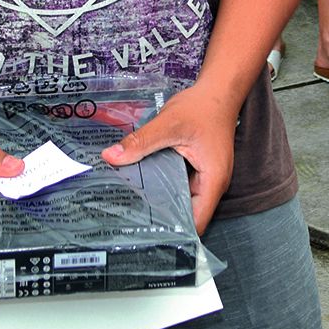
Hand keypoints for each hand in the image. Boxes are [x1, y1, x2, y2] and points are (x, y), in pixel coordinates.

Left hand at [103, 81, 237, 230]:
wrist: (218, 91)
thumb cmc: (202, 107)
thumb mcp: (169, 123)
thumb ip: (141, 142)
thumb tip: (111, 156)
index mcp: (212, 181)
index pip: (196, 222)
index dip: (175, 233)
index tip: (149, 237)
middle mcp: (212, 185)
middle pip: (188, 215)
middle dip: (163, 221)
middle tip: (131, 225)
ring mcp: (205, 178)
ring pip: (183, 201)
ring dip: (162, 204)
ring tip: (132, 210)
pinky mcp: (198, 170)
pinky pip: (180, 186)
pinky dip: (164, 188)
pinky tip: (143, 186)